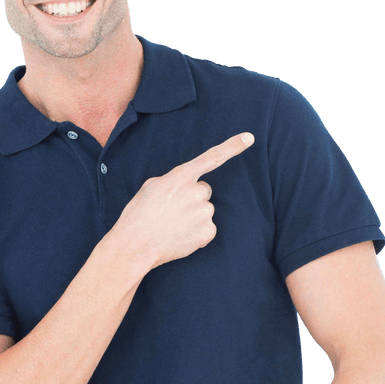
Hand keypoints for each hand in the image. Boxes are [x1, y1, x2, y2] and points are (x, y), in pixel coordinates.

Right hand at [113, 132, 254, 271]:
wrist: (135, 245)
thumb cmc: (139, 215)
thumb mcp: (151, 187)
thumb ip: (174, 181)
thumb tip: (186, 188)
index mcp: (181, 176)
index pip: (212, 157)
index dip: (232, 147)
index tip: (249, 138)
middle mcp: (196, 192)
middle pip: (204, 191)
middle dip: (192, 199)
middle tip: (172, 211)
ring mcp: (203, 213)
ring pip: (205, 211)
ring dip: (193, 216)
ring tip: (172, 225)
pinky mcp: (207, 232)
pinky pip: (208, 228)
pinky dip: (197, 233)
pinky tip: (181, 236)